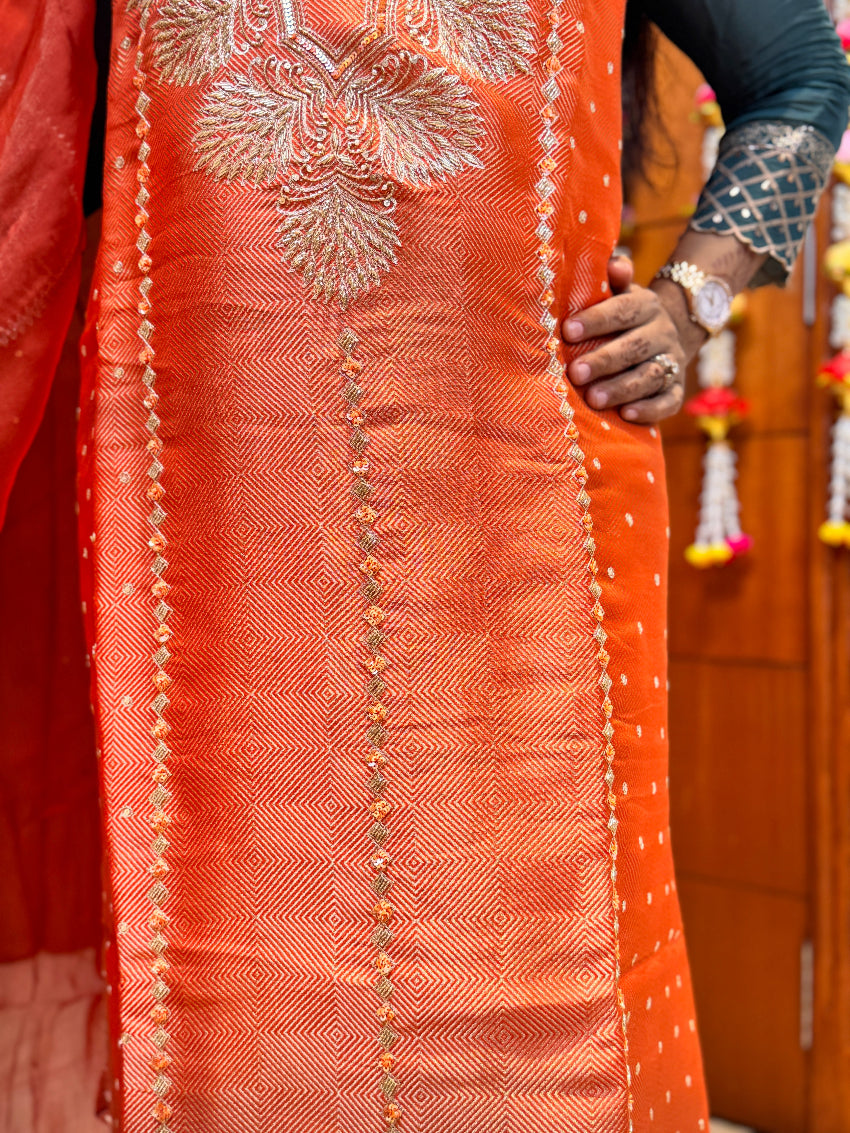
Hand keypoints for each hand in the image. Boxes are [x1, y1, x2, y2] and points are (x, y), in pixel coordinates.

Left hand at [561, 256, 694, 423]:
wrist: (667, 335)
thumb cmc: (624, 316)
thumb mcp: (620, 293)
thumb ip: (614, 279)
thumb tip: (614, 262)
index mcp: (646, 306)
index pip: (623, 310)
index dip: (596, 320)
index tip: (567, 331)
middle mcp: (662, 333)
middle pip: (635, 347)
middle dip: (604, 361)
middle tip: (575, 373)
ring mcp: (672, 362)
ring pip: (650, 375)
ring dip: (622, 388)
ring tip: (593, 399)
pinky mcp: (676, 389)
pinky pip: (668, 401)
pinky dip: (650, 409)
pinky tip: (627, 415)